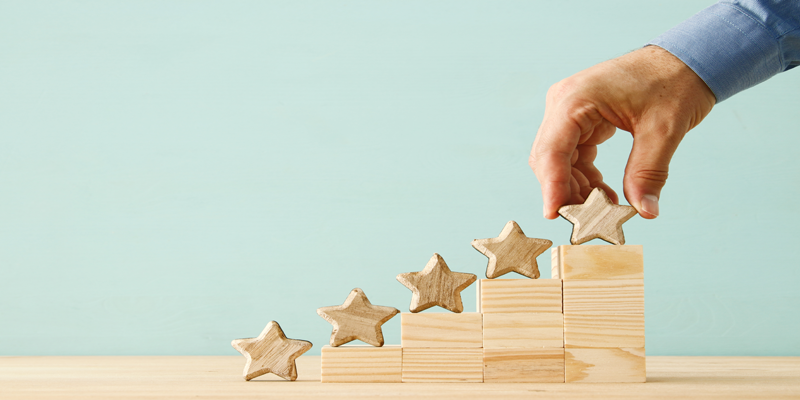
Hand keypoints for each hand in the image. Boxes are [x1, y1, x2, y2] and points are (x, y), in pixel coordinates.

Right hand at [529, 46, 715, 218]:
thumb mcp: (664, 130)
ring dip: (575, 188)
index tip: (554, 216)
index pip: (552, 151)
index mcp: (575, 99)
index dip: (551, 187)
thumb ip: (648, 172)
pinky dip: (585, 177)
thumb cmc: (673, 83)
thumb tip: (645, 212)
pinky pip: (573, 156)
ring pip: (558, 161)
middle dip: (565, 192)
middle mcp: (564, 104)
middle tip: (588, 221)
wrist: (685, 59)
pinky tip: (606, 194)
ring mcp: (569, 111)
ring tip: (603, 210)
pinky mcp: (580, 119)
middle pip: (549, 159)